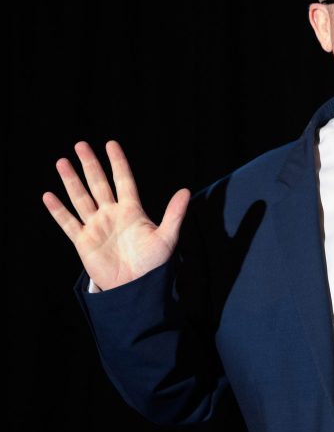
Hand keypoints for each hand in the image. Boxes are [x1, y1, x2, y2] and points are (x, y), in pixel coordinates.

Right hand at [42, 141, 189, 289]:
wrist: (137, 287)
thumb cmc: (154, 263)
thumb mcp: (167, 237)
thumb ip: (174, 214)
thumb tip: (185, 191)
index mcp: (132, 211)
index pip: (123, 180)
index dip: (117, 163)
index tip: (111, 144)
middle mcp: (112, 214)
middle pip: (99, 184)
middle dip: (90, 165)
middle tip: (80, 145)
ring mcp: (96, 226)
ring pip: (81, 198)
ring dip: (71, 181)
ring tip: (61, 162)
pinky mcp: (84, 241)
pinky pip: (68, 223)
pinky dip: (58, 211)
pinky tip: (48, 196)